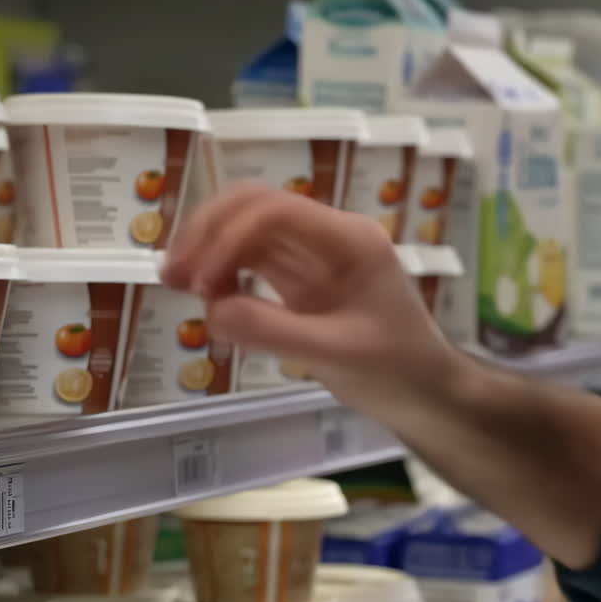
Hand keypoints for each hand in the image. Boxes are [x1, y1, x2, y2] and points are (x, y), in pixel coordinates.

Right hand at [164, 182, 465, 425]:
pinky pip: (254, 262)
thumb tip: (212, 312)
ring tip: (175, 283)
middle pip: (255, 207)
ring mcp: (316, 257)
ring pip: (249, 231)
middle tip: (172, 276)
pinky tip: (206, 297)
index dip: (227, 238)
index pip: (275, 212)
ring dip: (210, 248)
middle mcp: (330, 237)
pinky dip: (225, 272)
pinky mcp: (303, 281)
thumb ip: (275, 331)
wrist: (428, 394)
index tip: (199, 284)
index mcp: (349, 241)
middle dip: (209, 233)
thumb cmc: (396, 372)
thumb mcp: (337, 355)